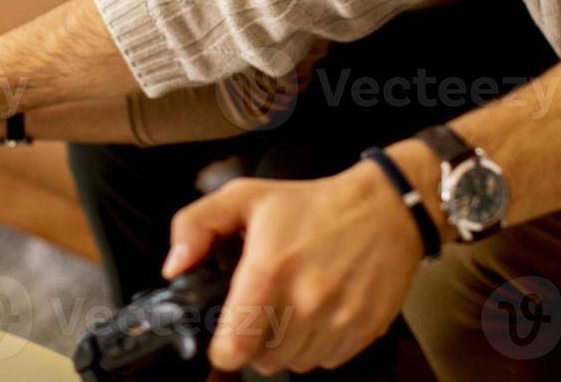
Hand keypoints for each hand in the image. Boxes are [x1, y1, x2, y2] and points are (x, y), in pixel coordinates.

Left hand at [164, 159, 425, 374]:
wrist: (385, 207)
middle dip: (254, 342)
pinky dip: (318, 346)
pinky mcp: (364, 329)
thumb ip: (196, 225)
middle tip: (263, 310)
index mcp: (269, 270)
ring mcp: (338, 318)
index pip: (234, 348)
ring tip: (292, 308)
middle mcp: (306, 300)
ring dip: (286, 346)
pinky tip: (319, 312)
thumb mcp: (246, 197)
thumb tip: (175, 267)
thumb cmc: (313, 204)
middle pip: (262, 361)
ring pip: (295, 364)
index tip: (226, 334)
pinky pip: (327, 361)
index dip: (223, 348)